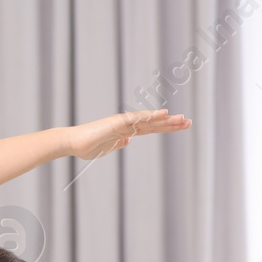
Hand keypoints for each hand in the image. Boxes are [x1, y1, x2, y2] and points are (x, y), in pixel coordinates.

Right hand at [70, 109, 190, 159]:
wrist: (72, 143)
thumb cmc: (86, 146)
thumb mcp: (107, 148)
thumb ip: (118, 143)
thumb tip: (129, 140)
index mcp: (127, 132)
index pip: (151, 129)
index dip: (166, 128)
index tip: (181, 126)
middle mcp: (127, 125)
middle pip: (154, 124)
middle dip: (172, 124)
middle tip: (189, 122)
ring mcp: (123, 122)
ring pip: (149, 120)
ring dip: (166, 120)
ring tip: (182, 119)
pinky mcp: (118, 122)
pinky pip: (138, 119)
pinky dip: (151, 116)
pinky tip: (164, 114)